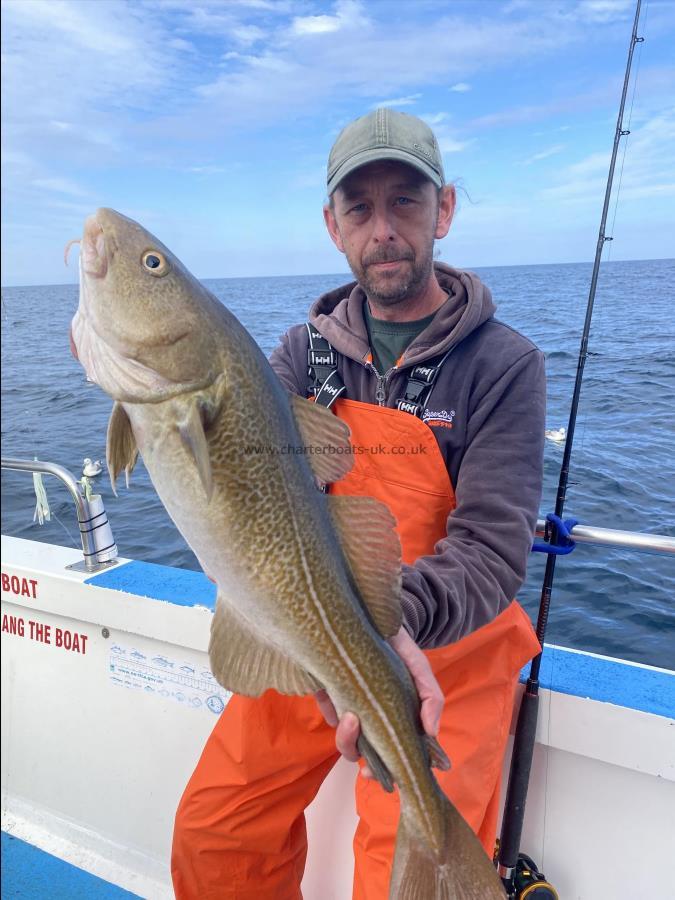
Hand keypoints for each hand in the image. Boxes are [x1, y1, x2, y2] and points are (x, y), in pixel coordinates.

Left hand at [314, 626, 443, 777]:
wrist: (371, 613)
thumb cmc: (399, 646)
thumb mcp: (419, 666)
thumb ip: (430, 696)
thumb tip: (432, 732)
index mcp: (395, 718)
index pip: (393, 754)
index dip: (389, 771)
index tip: (384, 775)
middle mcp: (370, 718)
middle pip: (364, 753)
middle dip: (363, 757)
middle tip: (365, 757)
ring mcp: (348, 707)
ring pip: (345, 739)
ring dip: (347, 737)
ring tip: (351, 716)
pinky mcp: (326, 693)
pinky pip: (327, 712)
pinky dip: (331, 711)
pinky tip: (334, 695)